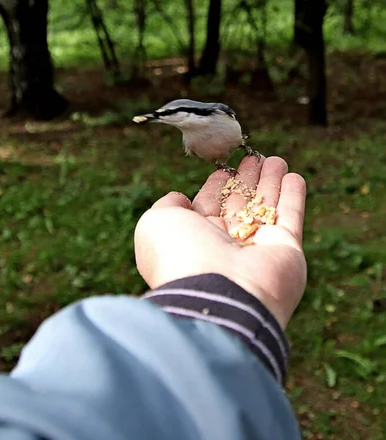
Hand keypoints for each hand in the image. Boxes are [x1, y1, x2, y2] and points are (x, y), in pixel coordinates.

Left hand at [134, 156, 306, 328]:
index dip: (218, 185)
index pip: (209, 205)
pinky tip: (295, 177)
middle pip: (240, 203)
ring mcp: (258, 249)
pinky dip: (293, 197)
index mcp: (196, 239)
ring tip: (277, 159)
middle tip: (255, 157)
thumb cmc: (180, 257)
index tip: (224, 168)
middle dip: (247, 179)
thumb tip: (180, 198)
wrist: (216, 294)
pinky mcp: (286, 250)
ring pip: (267, 206)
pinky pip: (290, 217)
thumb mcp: (155, 223)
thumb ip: (167, 205)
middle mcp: (227, 245)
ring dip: (272, 182)